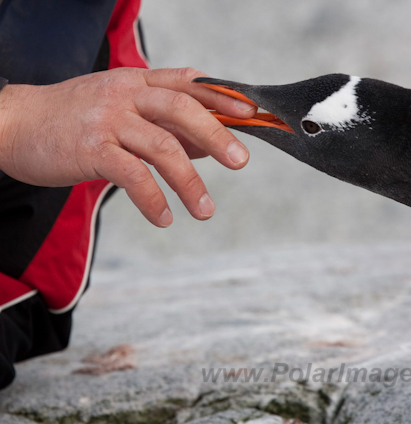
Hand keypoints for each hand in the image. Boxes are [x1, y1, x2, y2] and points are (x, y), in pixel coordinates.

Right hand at [0, 67, 255, 226]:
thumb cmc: (75, 119)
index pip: (189, 83)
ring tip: (205, 210)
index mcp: (138, 81)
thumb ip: (163, 122)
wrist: (15, 124)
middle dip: (218, 135)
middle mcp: (126, 94)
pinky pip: (133, 175)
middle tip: (242, 162)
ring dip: (190, 182)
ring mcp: (108, 119)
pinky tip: (164, 219)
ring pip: (163, 146)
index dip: (223, 96)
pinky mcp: (91, 148)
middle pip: (183, 109)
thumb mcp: (121, 108)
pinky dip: (153, 200)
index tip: (251, 113)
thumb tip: (211, 142)